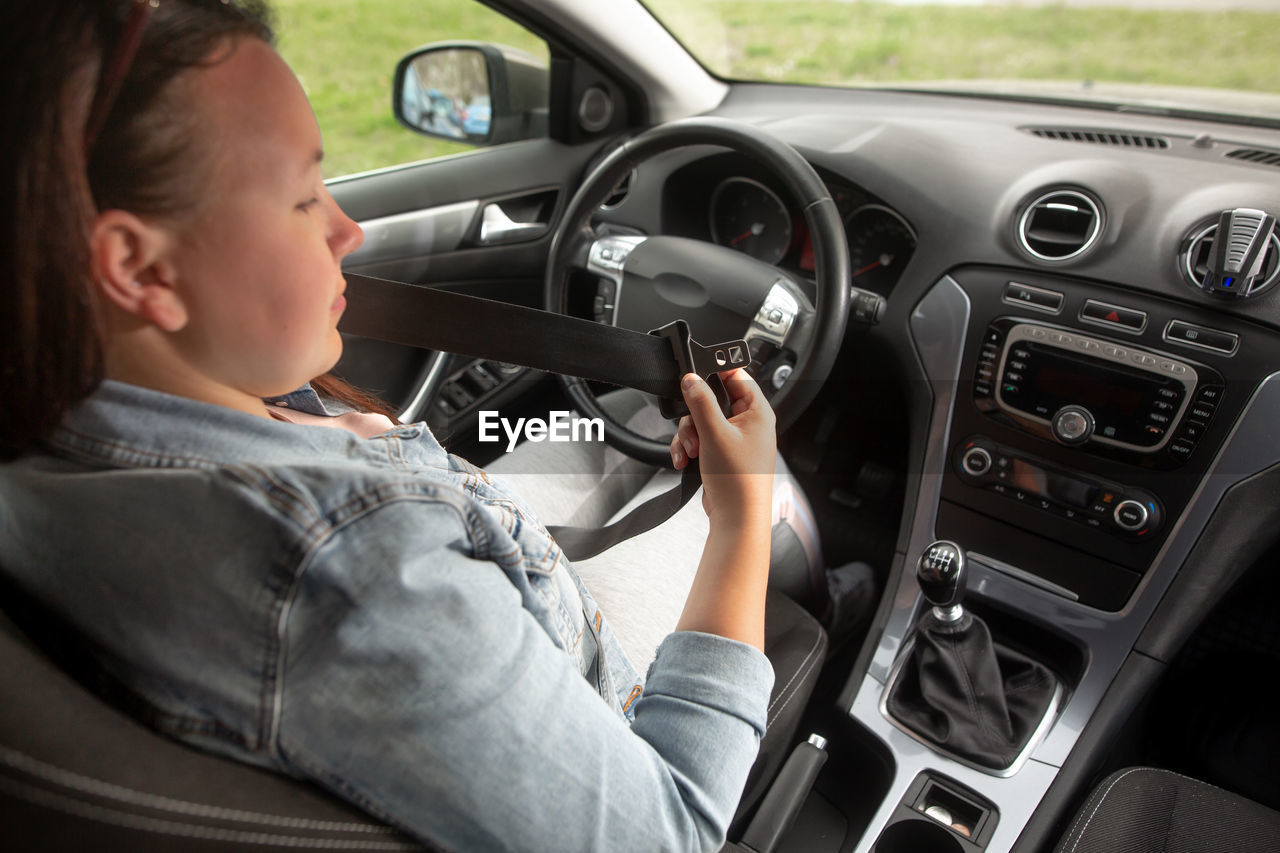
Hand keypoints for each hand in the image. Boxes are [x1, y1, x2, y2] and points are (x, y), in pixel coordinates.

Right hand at [669, 369, 775, 526]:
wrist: (737, 518)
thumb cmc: (739, 481)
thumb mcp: (715, 433)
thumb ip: (701, 402)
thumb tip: (691, 379)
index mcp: (757, 412)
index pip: (737, 376)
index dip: (714, 374)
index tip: (694, 377)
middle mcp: (749, 424)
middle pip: (713, 400)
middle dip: (694, 416)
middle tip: (693, 430)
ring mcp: (735, 439)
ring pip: (702, 420)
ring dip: (689, 435)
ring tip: (689, 451)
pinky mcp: (722, 454)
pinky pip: (700, 439)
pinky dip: (689, 448)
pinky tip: (684, 460)